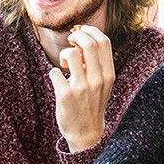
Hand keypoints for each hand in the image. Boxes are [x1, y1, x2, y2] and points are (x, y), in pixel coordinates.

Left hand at [50, 25, 114, 151]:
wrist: (85, 132)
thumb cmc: (91, 102)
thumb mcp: (101, 84)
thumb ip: (95, 63)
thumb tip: (80, 39)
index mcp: (109, 75)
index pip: (104, 42)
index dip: (90, 31)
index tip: (81, 31)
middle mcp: (97, 80)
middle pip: (88, 44)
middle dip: (76, 36)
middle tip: (70, 41)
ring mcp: (81, 88)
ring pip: (71, 54)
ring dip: (65, 53)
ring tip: (65, 64)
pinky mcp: (65, 95)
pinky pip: (54, 72)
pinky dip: (54, 73)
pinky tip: (59, 82)